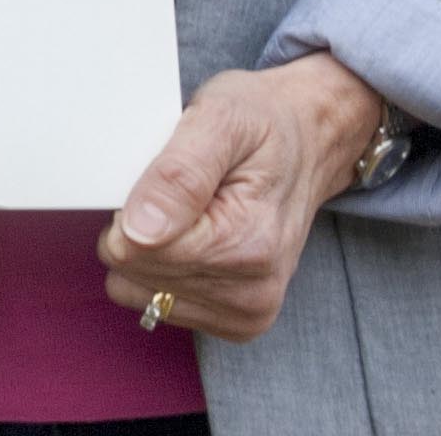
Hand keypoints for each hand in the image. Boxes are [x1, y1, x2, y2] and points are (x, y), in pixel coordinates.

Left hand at [98, 56, 386, 341]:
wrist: (309, 140)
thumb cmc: (263, 122)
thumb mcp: (221, 120)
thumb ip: (178, 176)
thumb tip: (137, 232)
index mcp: (247, 245)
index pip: (134, 248)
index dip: (131, 203)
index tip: (161, 173)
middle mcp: (253, 291)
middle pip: (133, 270)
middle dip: (139, 223)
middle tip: (180, 187)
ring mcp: (246, 311)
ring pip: (137, 289)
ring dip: (148, 247)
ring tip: (188, 210)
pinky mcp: (235, 320)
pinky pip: (155, 303)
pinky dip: (160, 268)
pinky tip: (191, 235)